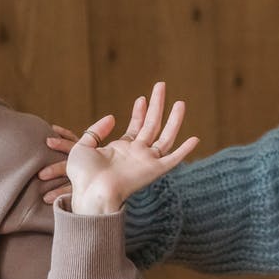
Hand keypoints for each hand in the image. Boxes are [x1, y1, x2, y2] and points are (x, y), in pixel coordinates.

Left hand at [58, 82, 198, 214]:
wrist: (90, 193)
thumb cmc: (83, 176)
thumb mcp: (83, 146)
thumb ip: (96, 131)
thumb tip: (112, 118)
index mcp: (121, 149)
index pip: (136, 127)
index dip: (139, 112)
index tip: (141, 98)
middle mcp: (136, 154)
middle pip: (152, 125)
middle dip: (157, 105)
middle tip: (161, 86)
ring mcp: (146, 161)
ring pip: (165, 137)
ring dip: (174, 120)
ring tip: (180, 102)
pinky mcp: (154, 170)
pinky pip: (173, 159)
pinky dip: (184, 150)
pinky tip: (195, 138)